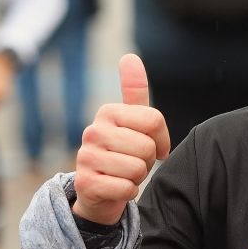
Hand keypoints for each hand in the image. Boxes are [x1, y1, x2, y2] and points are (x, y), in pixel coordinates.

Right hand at [72, 53, 170, 225]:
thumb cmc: (122, 152)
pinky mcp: (85, 183)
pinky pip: (126, 188)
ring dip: (137, 177)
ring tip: (124, 174)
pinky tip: (117, 188)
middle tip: (133, 162)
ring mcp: (86, 157)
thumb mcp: (131, 121)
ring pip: (137, 169)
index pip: (154, 120)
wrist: (99, 191)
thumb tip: (130, 56)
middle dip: (147, 161)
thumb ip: (134, 91)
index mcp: (107, 112)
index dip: (161, 139)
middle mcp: (92, 131)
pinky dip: (128, 192)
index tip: (153, 146)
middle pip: (147, 147)